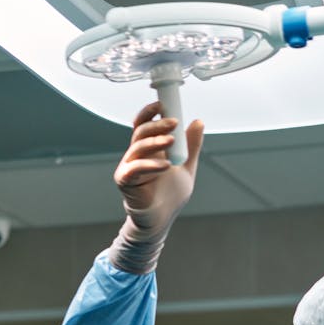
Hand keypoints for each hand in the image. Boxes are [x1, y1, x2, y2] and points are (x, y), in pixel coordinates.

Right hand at [114, 102, 202, 224]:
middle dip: (157, 124)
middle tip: (174, 122)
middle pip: (141, 131)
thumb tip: (198, 122)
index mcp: (149, 148)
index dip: (150, 112)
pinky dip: (151, 165)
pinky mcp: (125, 180)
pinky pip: (136, 168)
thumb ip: (191, 146)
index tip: (163, 104)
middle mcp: (136, 154)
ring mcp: (129, 166)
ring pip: (138, 147)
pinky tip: (166, 166)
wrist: (162, 219)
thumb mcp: (186, 167)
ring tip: (172, 141)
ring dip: (155, 141)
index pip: (144, 123)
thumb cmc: (170, 194)